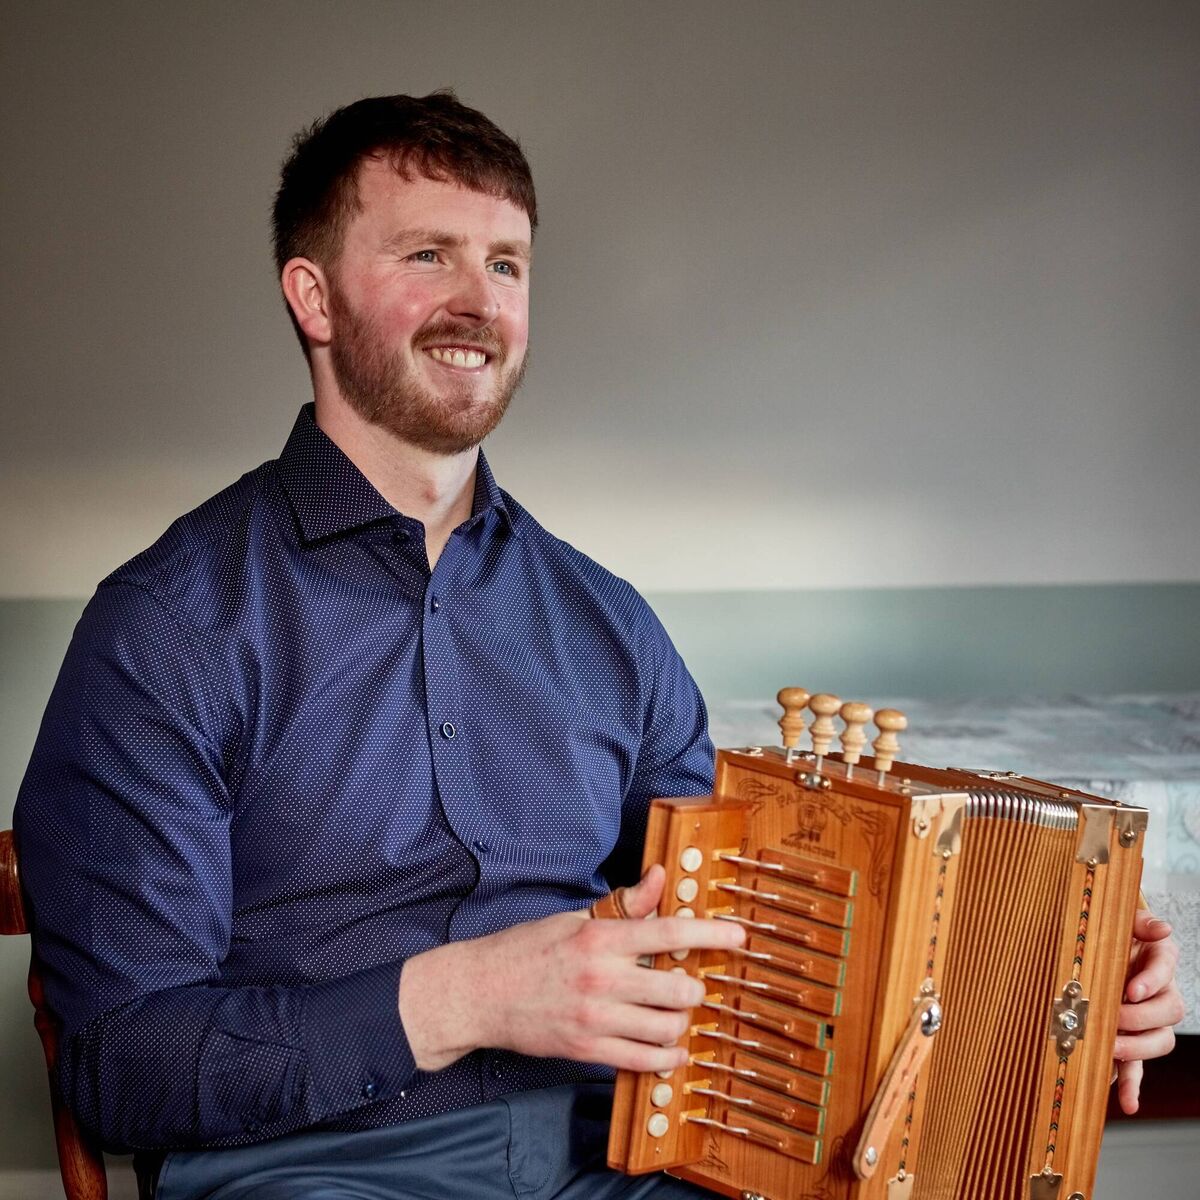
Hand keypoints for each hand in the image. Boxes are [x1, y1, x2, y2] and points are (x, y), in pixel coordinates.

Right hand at [398, 864, 744, 1072]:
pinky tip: (673, 1051)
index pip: (669, 932)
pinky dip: (666, 1058)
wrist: (478, 992)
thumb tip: (660, 878)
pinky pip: (642, 1061)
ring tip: (677, 1013)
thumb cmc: (526, 950)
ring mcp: (594, 1017)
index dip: (711, 933)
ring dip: (681, 1022)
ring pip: (665, 1027)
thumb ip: (624, 904)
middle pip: (676, 987)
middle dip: (694, 987)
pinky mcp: (585, 1048)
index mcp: (599, 936)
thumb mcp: (574, 917)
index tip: (739, 936)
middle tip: (693, 982)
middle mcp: (601, 977)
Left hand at [1113, 908, 1184, 1113]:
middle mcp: (1161, 993)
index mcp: (1159, 959)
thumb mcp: (1120, 921)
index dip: (1150, 981)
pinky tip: (1128, 1103)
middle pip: (1169, 1012)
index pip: (1165, 970)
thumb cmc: (1107, 935)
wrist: (1094, 952)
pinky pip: (1138, 1068)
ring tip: (1113, 1048)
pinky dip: (1133, 1085)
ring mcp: (1149, 1021)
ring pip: (1159, 1040)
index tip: (1131, 989)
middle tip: (1114, 1017)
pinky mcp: (1133, 1042)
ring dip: (1138, 1048)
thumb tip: (1163, 929)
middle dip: (1141, 1017)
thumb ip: (1139, 922)